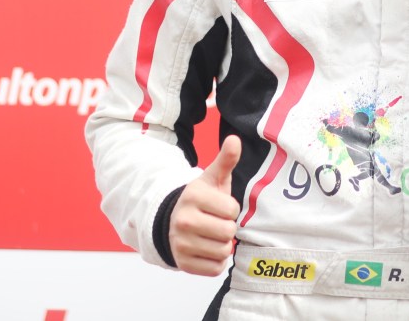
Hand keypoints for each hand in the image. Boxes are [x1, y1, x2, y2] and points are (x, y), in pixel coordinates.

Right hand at [169, 135, 241, 275]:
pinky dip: (216, 261)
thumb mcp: (212, 178)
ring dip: (223, 245)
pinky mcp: (182, 263)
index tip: (220, 206)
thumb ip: (226, 160)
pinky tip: (207, 249)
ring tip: (212, 235)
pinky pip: (215, 269)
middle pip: (228, 232)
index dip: (231, 209)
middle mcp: (184, 220)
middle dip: (228, 228)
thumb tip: (235, 139)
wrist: (173, 222)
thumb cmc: (202, 199)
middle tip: (217, 222)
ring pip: (223, 251)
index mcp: (193, 196)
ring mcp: (181, 243)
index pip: (232, 210)